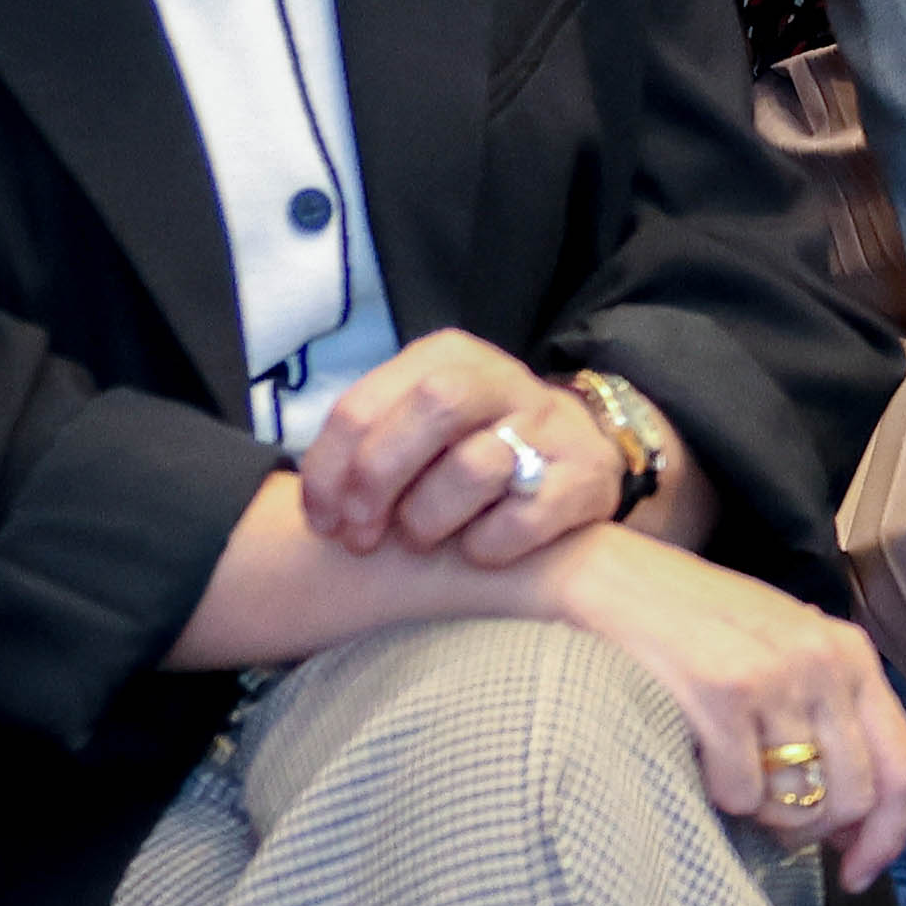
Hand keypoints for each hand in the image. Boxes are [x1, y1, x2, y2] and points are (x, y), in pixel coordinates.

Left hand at [295, 330, 624, 567]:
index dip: (330, 471)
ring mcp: (550, 427)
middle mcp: (502, 379)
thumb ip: (369, 444)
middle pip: (432, 408)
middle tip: (363, 536)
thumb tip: (320, 504)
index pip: (365, 403)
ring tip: (425, 537)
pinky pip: (520, 521)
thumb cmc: (473, 446)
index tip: (323, 522)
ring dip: (430, 519)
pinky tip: (479, 548)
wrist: (580, 454)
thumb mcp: (419, 424)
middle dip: (380, 480)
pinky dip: (486, 547)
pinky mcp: (585, 478)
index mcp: (447, 357)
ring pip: (475, 466)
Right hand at [547, 520, 905, 881]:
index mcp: (851, 655)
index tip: (859, 873)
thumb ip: (827, 721)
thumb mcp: (782, 653)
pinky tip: (697, 758)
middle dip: (811, 830)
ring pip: (798, 804)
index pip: (903, 766)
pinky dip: (718, 795)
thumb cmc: (692, 625)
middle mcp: (826, 662)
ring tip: (729, 777)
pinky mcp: (724, 693)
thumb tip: (851, 824)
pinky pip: (742, 795)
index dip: (888, 836)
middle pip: (854, 798)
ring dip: (761, 814)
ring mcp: (777, 676)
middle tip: (767, 821)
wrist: (609, 577)